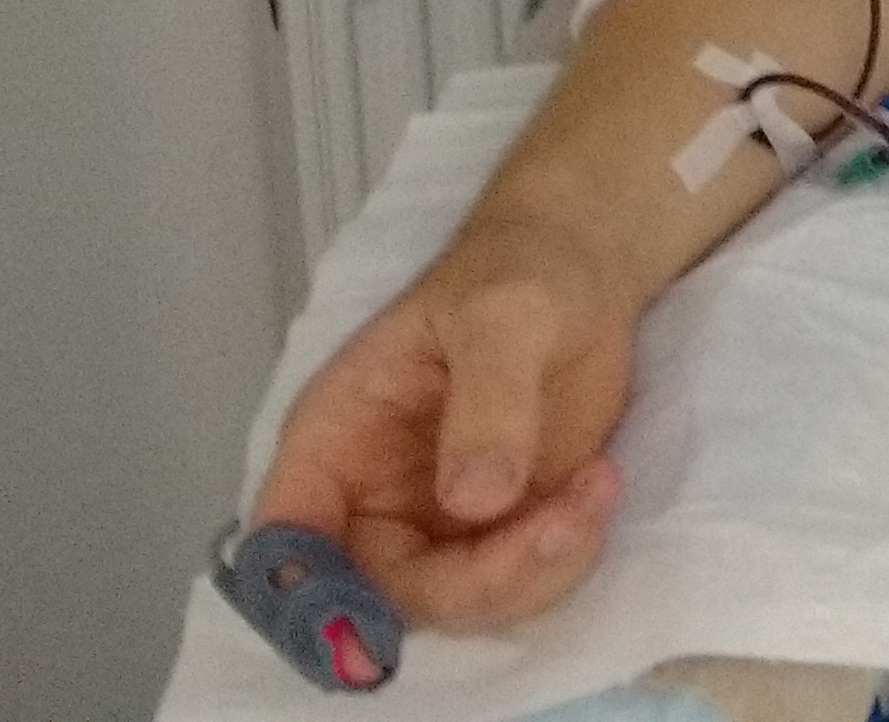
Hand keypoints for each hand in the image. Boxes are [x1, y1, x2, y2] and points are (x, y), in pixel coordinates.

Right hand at [249, 215, 637, 631]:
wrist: (581, 278)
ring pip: (462, 601)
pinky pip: (520, 582)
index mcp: (334, 441)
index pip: (287, 537)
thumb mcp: (505, 316)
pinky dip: (567, 555)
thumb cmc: (518, 277)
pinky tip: (600, 486)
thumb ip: (489, 401)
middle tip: (562, 526)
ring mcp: (435, 524)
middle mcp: (371, 499)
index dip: (312, 593)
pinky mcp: (499, 533)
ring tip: (597, 487)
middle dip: (477, 582)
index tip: (384, 610)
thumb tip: (474, 502)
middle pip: (386, 593)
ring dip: (536, 571)